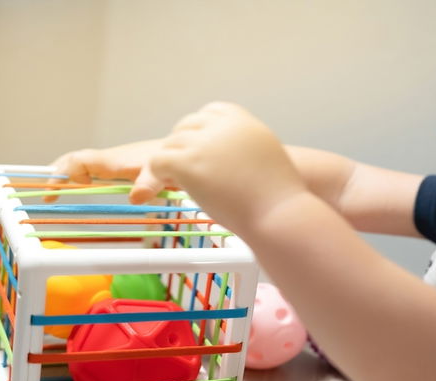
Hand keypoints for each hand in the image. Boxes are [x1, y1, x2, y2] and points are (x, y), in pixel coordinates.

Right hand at [46, 139, 164, 203]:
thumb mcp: (159, 174)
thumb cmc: (170, 162)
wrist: (183, 149)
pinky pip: (96, 169)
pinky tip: (88, 187)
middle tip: (48, 193)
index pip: (76, 162)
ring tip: (58, 190)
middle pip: (74, 161)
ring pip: (84, 164)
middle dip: (58, 174)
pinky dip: (85, 177)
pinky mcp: (123, 166)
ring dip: (69, 175)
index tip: (57, 192)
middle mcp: (110, 160)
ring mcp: (116, 162)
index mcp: (111, 161)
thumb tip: (135, 198)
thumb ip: (148, 185)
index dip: (63, 175)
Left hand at [148, 102, 306, 232]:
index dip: (201, 134)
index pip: (208, 113)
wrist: (278, 213)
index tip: (203, 153)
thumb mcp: (264, 151)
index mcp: (239, 118)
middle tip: (191, 173)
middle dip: (184, 149)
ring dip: (174, 165)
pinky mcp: (186, 163)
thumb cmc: (276, 194)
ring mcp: (201, 143)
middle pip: (185, 127)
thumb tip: (218, 151)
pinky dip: (158, 177)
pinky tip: (174, 189)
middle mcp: (219, 125)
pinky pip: (157, 163)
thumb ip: (240, 143)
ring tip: (190, 187)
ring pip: (170, 146)